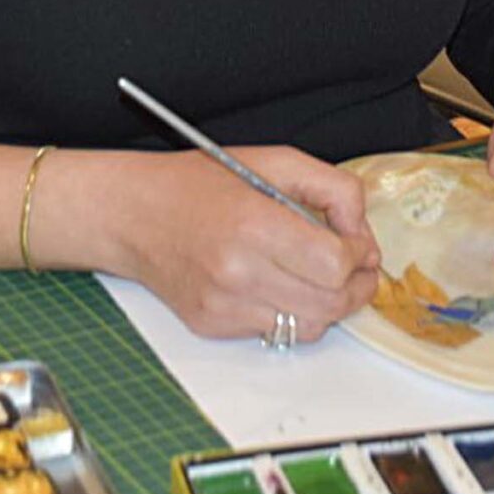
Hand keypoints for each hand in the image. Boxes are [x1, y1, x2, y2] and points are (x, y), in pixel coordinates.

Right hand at [103, 149, 381, 343]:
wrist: (132, 214)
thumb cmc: (199, 184)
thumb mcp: (273, 161)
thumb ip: (331, 187)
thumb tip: (361, 233)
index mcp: (254, 224)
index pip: (335, 264)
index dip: (358, 257)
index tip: (356, 245)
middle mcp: (237, 272)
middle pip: (330, 303)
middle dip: (355, 287)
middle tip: (356, 269)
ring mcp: (223, 305)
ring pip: (308, 327)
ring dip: (326, 305)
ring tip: (317, 277)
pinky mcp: (212, 325)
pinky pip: (274, 332)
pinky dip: (287, 312)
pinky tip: (275, 284)